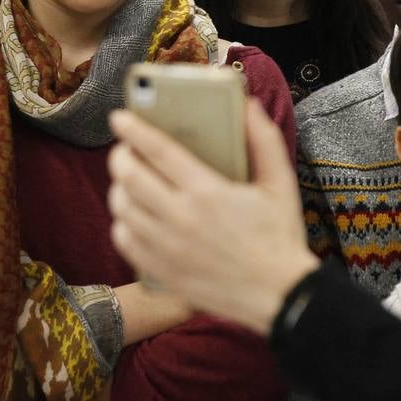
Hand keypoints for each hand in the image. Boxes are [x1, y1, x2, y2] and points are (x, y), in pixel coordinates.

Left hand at [107, 102, 318, 335]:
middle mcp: (182, 219)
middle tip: (124, 149)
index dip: (134, 129)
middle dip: (120, 156)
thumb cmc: (280, 237)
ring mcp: (168, 248)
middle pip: (130, 177)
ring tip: (128, 180)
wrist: (280, 296)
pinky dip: (122, 223)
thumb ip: (264, 140)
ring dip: (119, 188)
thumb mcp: (281, 184)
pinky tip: (133, 215)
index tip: (119, 117)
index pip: (159, 151)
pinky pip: (125, 241)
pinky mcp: (162, 272)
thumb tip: (248, 105)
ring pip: (122, 209)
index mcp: (209, 193)